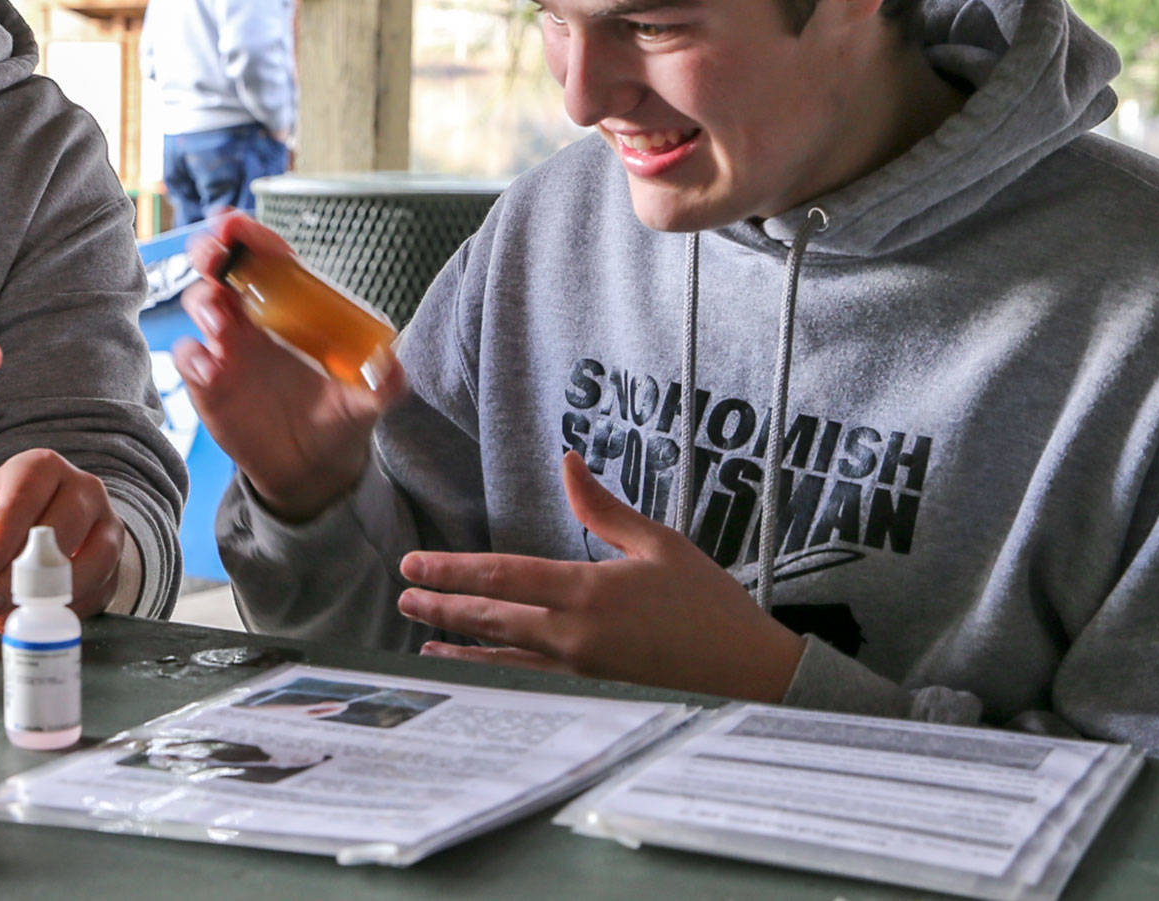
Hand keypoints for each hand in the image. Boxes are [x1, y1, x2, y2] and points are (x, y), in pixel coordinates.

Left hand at [0, 448, 123, 624]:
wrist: (62, 512)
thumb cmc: (12, 512)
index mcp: (40, 467)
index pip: (21, 501)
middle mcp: (81, 487)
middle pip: (55, 533)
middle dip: (13, 577)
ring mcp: (107, 521)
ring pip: (86, 562)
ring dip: (42, 597)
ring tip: (2, 618)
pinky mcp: (117, 557)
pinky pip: (97, 588)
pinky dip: (63, 610)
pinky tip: (32, 619)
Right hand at [174, 212, 404, 521]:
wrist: (312, 467)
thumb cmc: (341, 416)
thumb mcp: (369, 400)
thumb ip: (385, 383)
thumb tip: (393, 365)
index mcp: (293, 306)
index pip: (270, 258)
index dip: (251, 236)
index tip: (234, 224)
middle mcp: (254, 317)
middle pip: (222, 268)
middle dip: (211, 252)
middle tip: (214, 254)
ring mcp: (228, 346)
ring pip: (201, 303)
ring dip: (204, 303)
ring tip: (222, 325)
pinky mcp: (208, 380)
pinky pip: (188, 355)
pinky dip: (193, 356)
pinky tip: (211, 370)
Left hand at [396, 450, 804, 701]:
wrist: (753, 675)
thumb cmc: (710, 606)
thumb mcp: (659, 545)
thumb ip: (603, 508)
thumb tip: (567, 463)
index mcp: (588, 591)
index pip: (502, 577)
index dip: (452, 572)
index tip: (414, 567)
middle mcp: (574, 636)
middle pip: (491, 620)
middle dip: (442, 608)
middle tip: (405, 598)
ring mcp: (579, 673)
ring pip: (501, 657)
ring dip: (458, 647)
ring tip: (423, 639)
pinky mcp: (591, 695)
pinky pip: (528, 682)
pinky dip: (493, 674)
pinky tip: (475, 670)